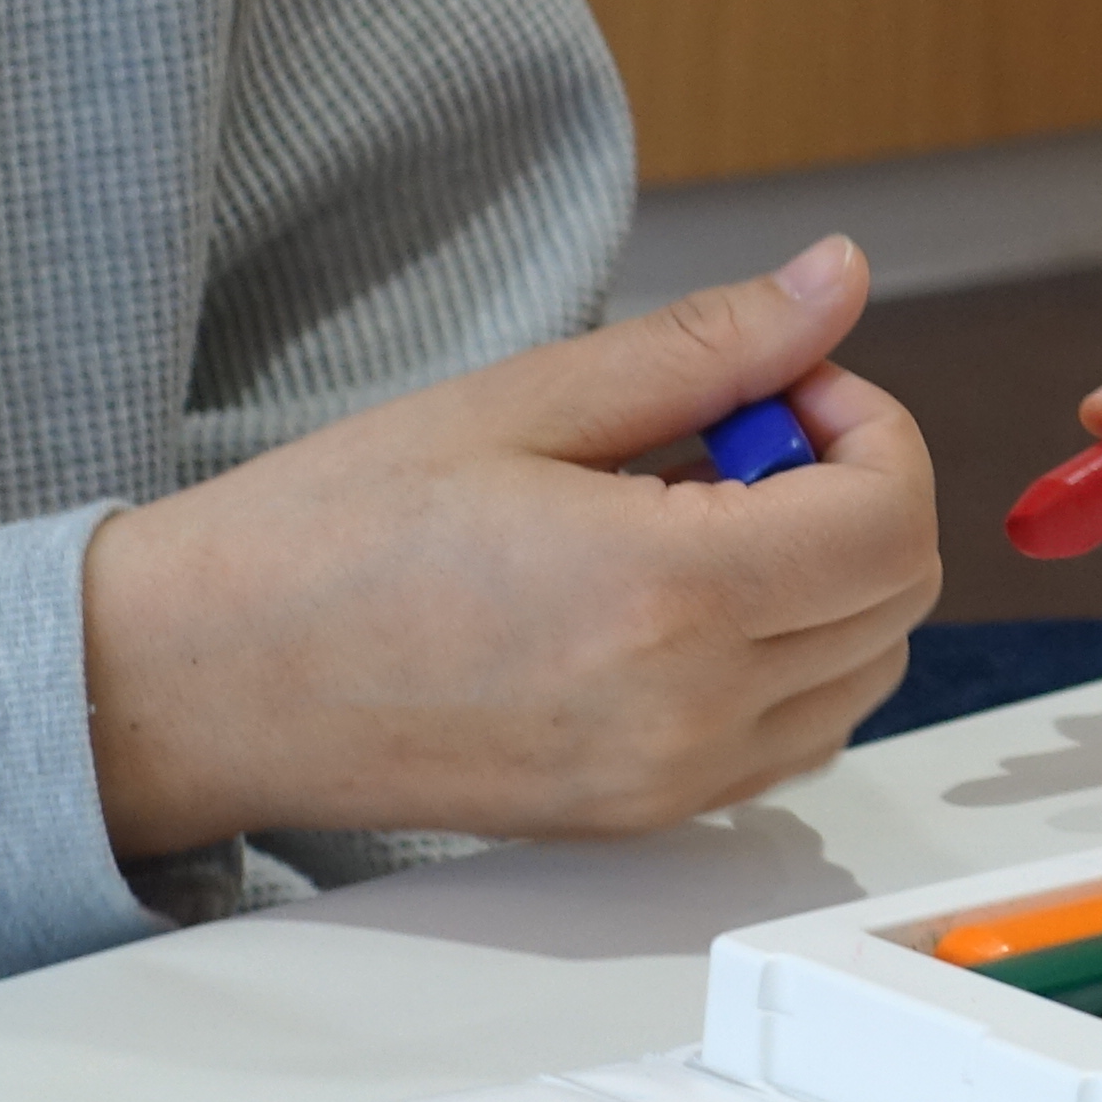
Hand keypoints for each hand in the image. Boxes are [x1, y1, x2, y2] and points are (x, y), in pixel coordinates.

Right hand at [78, 236, 945, 854]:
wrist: (204, 680)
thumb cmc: (327, 536)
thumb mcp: (522, 401)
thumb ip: (707, 347)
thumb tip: (835, 280)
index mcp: (665, 595)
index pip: (890, 515)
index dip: (869, 424)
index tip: (785, 381)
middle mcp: (687, 710)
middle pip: (897, 597)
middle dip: (856, 489)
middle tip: (739, 431)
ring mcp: (668, 782)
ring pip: (862, 674)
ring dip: (827, 579)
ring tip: (698, 512)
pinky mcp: (639, 820)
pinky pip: (792, 738)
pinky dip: (787, 659)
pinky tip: (681, 595)